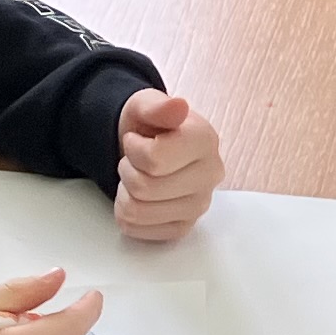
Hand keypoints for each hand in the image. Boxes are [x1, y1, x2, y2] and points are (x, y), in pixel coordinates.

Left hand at [116, 90, 222, 241]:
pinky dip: (126, 213)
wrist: (149, 147)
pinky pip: (136, 229)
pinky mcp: (183, 226)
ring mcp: (199, 205)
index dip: (133, 149)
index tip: (138, 140)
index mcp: (205, 140)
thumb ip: (157, 106)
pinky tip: (139, 197)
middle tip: (136, 161)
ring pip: (137, 211)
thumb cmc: (149, 127)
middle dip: (127, 171)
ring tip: (138, 177)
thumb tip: (178, 106)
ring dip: (125, 192)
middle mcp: (210, 175)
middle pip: (144, 188)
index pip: (154, 160)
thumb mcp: (145, 105)